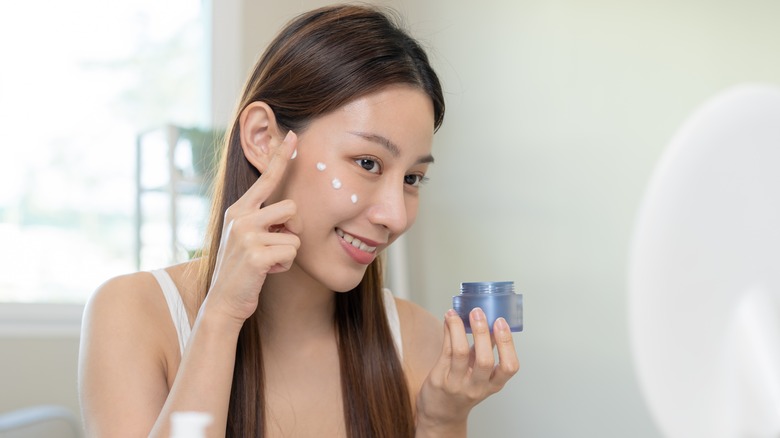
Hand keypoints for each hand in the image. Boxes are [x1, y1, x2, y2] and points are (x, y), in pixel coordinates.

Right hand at [204, 131, 300, 324]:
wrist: (223, 301)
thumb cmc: (243, 270)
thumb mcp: (248, 238)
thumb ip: (263, 220)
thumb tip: (290, 210)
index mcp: (240, 209)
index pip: (266, 178)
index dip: (281, 156)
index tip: (294, 134)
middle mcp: (240, 217)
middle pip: (292, 208)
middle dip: (292, 230)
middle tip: (275, 247)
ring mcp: (246, 234)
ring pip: (295, 233)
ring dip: (289, 250)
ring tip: (269, 261)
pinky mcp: (255, 254)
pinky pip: (291, 252)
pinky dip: (284, 266)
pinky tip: (267, 273)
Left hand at [416, 308, 518, 433]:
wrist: (441, 414)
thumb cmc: (463, 390)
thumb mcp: (481, 375)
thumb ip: (486, 350)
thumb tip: (489, 322)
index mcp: (493, 384)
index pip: (509, 367)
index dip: (507, 344)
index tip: (501, 323)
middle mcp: (476, 386)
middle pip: (484, 361)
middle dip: (482, 333)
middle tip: (478, 312)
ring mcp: (457, 384)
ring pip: (460, 353)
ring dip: (459, 329)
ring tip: (457, 313)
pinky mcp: (439, 379)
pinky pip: (445, 351)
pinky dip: (448, 331)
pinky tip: (448, 319)